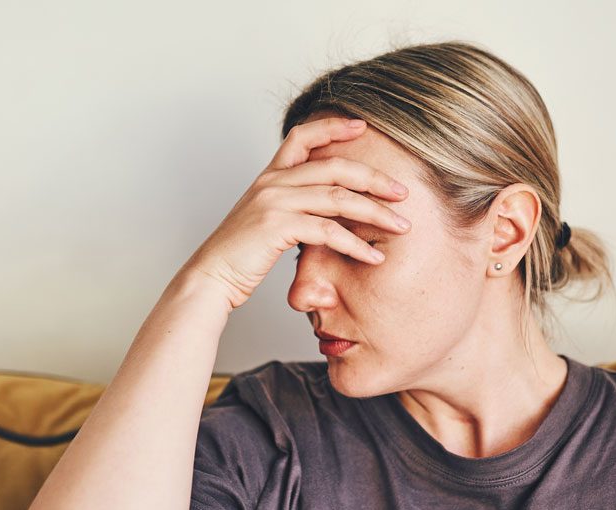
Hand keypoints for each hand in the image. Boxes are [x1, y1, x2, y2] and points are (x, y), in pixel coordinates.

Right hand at [183, 116, 412, 311]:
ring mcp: (274, 201)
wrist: (211, 276)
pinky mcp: (277, 226)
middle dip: (375, 178)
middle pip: (335, 166)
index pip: (303, 136)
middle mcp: (272, 182)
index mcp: (270, 176)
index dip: (334, 127)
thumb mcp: (267, 220)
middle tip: (403, 192)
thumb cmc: (241, 254)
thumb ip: (293, 206)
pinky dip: (356, 244)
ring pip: (338, 197)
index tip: (364, 126)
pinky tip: (374, 256)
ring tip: (401, 226)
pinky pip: (328, 230)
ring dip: (375, 212)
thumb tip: (326, 208)